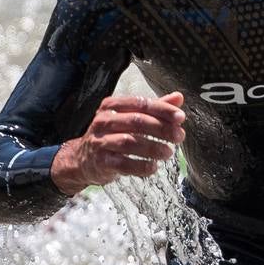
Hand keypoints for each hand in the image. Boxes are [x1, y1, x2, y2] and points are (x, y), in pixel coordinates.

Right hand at [51, 92, 186, 194]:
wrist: (83, 159)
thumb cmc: (112, 135)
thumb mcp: (129, 117)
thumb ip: (154, 108)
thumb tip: (178, 98)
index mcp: (111, 105)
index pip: (140, 103)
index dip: (162, 110)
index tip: (181, 117)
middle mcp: (103, 121)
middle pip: (136, 121)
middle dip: (161, 128)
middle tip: (179, 136)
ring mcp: (100, 142)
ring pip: (129, 142)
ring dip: (153, 147)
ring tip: (168, 152)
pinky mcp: (101, 162)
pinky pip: (123, 164)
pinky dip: (141, 166)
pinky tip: (153, 167)